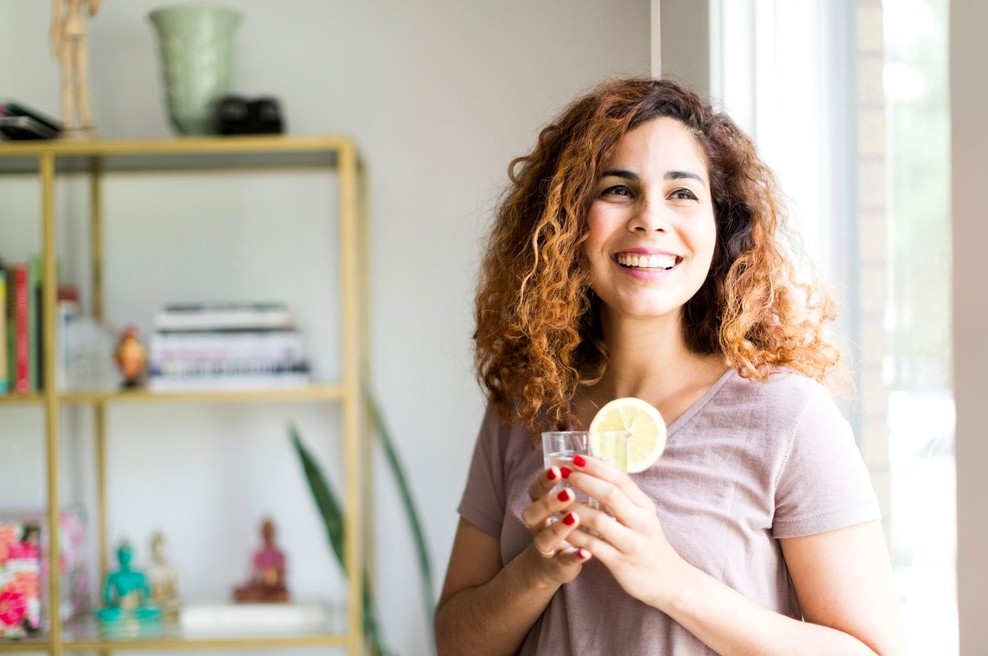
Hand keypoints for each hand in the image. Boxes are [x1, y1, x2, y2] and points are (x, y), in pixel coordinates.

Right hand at [520, 466, 592, 583]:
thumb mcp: (566, 505)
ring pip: (544, 538)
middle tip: (567, 492)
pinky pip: (562, 562)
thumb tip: (590, 457)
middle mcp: (538, 526)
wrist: (553, 565)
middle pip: (533, 512)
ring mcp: (545, 547)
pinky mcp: (556, 566)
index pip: (536, 489)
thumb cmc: (566, 527)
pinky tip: (587, 553)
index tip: (557, 468)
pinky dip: (573, 557)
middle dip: (549, 501)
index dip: (544, 480)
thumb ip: (574, 486)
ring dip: (558, 527)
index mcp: (541, 506)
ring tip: (574, 518)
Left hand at [562, 455, 685, 607]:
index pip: (621, 480)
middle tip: (563, 473)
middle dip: (584, 481)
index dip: (597, 467)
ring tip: (556, 499)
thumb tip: (598, 473)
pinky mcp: (620, 563)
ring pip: (599, 520)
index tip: (576, 458)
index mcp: (645, 507)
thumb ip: (625, 499)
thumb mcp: (643, 518)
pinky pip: (593, 546)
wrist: (669, 582)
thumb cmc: (650, 545)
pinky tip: (561, 528)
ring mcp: (631, 543)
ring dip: (574, 508)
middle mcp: (641, 522)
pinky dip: (575, 535)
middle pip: (611, 495)